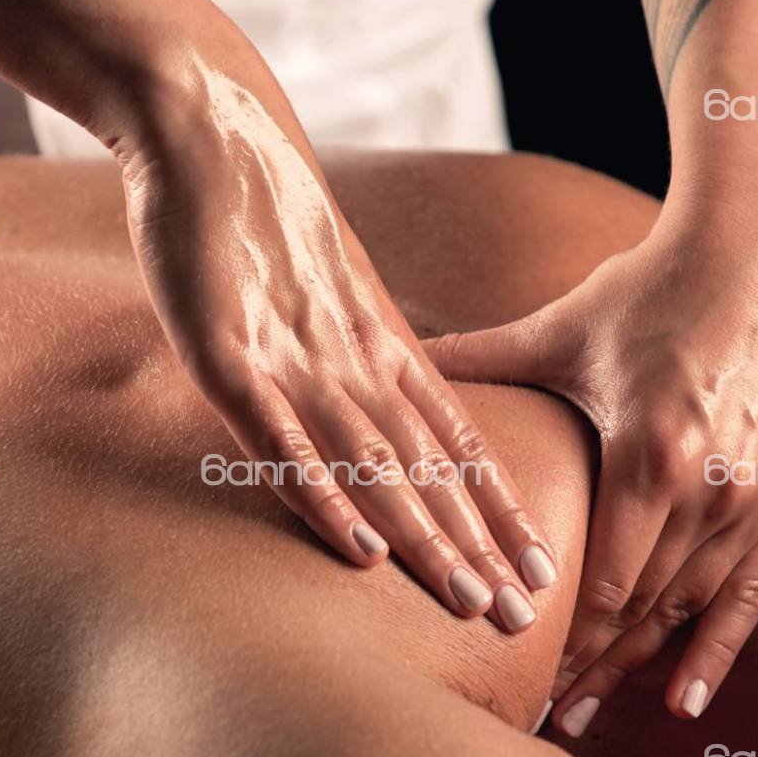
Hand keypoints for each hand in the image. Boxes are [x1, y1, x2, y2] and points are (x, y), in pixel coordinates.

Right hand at [120, 73, 555, 630]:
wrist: (217, 137)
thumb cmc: (268, 224)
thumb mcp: (332, 299)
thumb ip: (361, 358)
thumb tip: (386, 414)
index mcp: (385, 352)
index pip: (458, 446)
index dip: (499, 512)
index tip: (540, 573)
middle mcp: (358, 366)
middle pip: (430, 471)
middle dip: (478, 547)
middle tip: (523, 619)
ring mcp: (297, 364)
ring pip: (374, 466)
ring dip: (423, 538)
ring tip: (468, 601)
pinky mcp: (232, 360)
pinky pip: (283, 442)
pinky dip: (323, 497)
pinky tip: (357, 551)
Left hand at [427, 181, 757, 722]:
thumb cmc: (652, 286)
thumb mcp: (562, 331)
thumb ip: (480, 360)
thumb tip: (397, 356)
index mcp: (648, 456)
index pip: (598, 585)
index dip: (558, 643)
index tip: (517, 681)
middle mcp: (712, 491)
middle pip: (640, 612)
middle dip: (587, 667)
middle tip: (541, 719)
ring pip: (690, 609)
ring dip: (640, 668)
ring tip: (592, 715)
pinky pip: (755, 593)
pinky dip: (721, 649)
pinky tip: (687, 702)